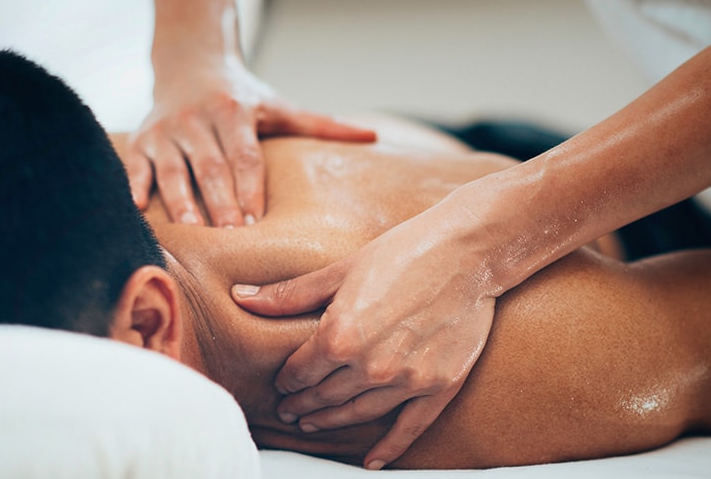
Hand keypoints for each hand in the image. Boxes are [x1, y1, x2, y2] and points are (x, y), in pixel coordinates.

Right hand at [126, 60, 374, 224]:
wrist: (189, 64)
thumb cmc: (242, 97)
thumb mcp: (280, 106)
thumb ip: (321, 124)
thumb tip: (372, 136)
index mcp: (233, 112)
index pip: (244, 156)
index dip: (249, 188)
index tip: (255, 221)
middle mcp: (197, 120)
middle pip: (211, 167)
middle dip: (219, 203)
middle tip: (228, 237)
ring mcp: (166, 131)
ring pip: (173, 170)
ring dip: (181, 203)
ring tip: (192, 233)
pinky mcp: (142, 140)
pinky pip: (135, 165)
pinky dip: (135, 187)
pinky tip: (138, 210)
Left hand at [231, 195, 500, 468]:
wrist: (468, 252)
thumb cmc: (404, 252)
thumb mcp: (341, 270)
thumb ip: (290, 294)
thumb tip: (242, 296)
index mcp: (340, 335)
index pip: (301, 371)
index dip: (287, 380)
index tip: (282, 384)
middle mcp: (370, 365)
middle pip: (325, 396)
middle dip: (303, 404)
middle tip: (289, 412)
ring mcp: (406, 380)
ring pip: (359, 413)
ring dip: (332, 422)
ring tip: (313, 424)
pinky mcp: (439, 386)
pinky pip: (409, 427)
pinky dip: (389, 448)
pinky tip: (372, 460)